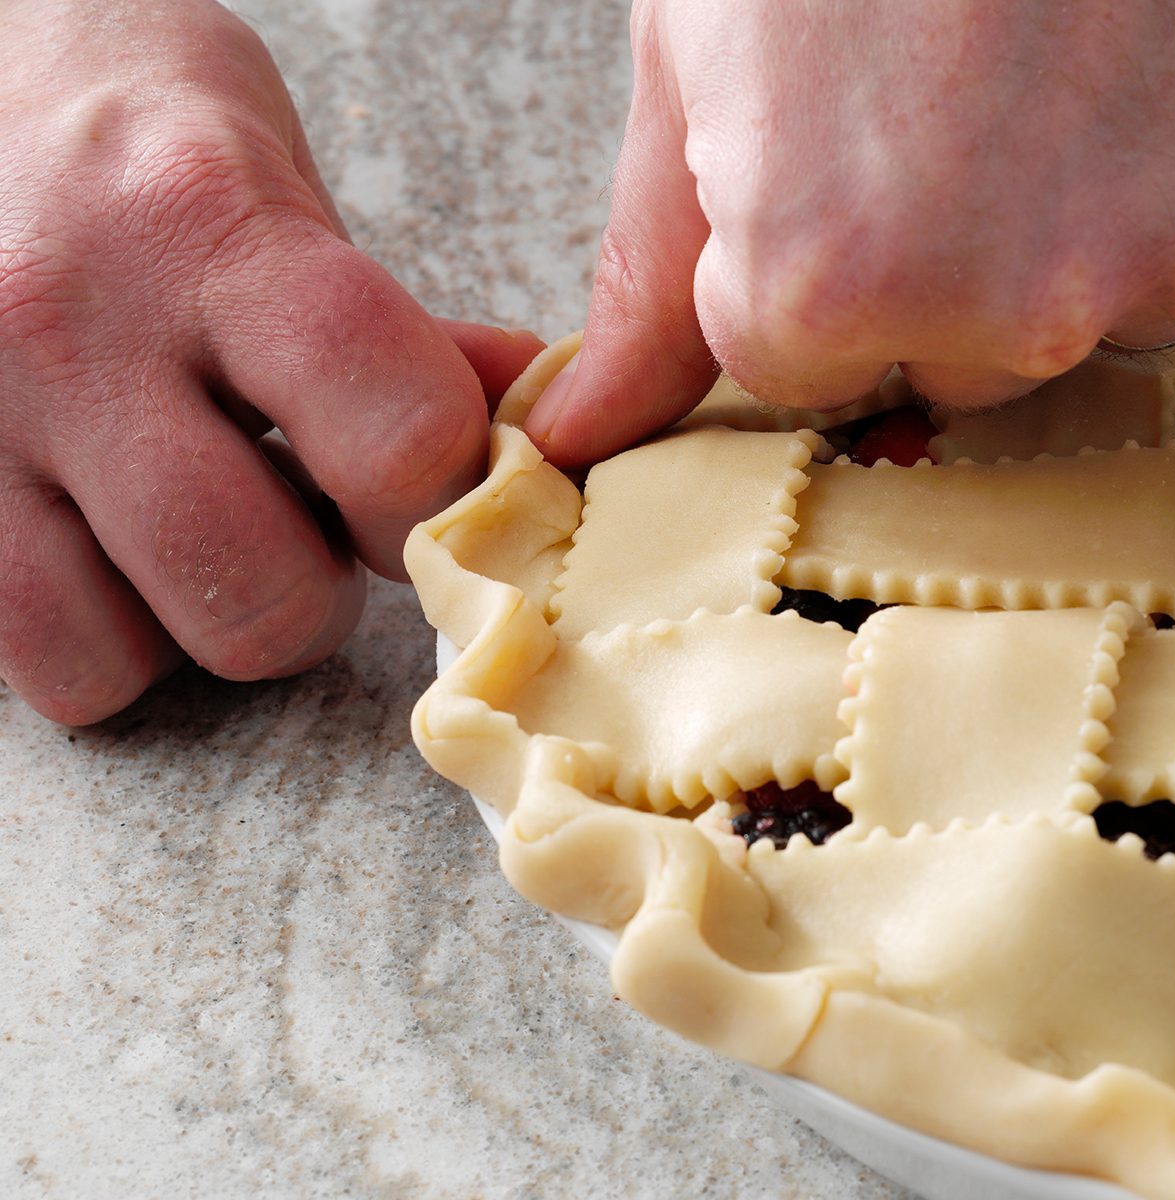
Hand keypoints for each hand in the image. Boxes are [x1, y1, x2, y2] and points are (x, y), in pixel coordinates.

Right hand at [0, 0, 541, 723]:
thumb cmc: (155, 156)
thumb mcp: (297, 203)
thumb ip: (410, 343)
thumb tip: (531, 446)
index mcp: (213, 235)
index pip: (393, 436)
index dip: (440, 504)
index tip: (431, 494)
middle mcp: (77, 333)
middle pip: (266, 598)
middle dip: (324, 594)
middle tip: (316, 530)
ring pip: (136, 653)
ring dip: (208, 626)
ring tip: (213, 538)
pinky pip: (49, 661)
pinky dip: (109, 641)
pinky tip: (126, 559)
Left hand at [526, 0, 1174, 464]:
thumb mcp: (690, 84)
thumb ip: (646, 295)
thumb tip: (582, 434)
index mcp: (817, 287)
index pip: (786, 373)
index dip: (789, 267)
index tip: (808, 163)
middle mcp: (979, 313)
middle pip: (918, 364)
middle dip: (904, 272)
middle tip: (917, 114)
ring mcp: (1116, 277)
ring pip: (1031, 330)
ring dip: (1015, 248)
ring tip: (1006, 92)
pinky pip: (1142, 284)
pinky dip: (1113, 212)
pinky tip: (1086, 97)